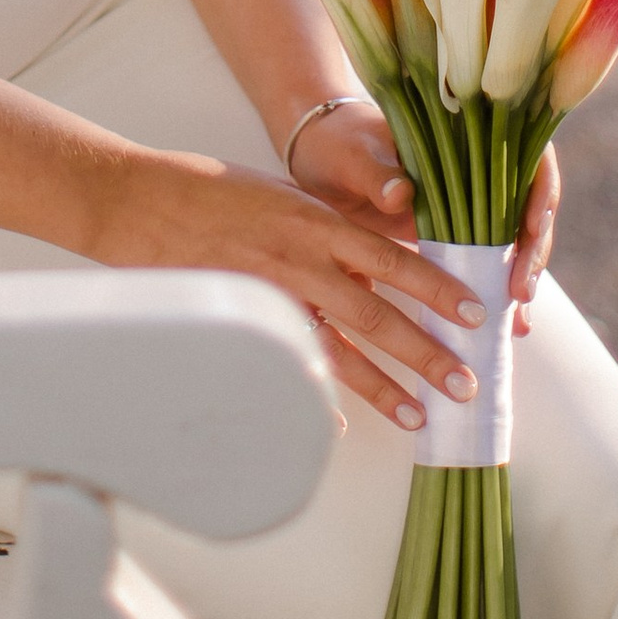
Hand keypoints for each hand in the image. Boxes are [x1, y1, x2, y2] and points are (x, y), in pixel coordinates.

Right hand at [90, 146, 492, 434]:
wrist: (142, 200)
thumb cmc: (213, 191)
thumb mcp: (284, 196)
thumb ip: (329, 228)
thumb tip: (375, 255)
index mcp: (317, 221)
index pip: (392, 258)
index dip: (436, 287)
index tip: (475, 312)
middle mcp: (301, 260)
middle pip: (377, 314)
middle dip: (426, 351)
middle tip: (465, 381)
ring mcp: (271, 296)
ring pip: (341, 351)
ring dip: (385, 387)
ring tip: (420, 416)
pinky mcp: (245, 320)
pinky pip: (290, 367)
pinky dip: (315, 399)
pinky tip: (337, 427)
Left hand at [290, 102, 561, 340]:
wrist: (318, 163)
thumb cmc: (337, 146)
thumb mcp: (352, 156)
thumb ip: (376, 172)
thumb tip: (400, 192)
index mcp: (464, 136)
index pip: (526, 156)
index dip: (539, 191)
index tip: (530, 230)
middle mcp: (477, 169)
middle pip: (528, 206)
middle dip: (532, 248)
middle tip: (520, 290)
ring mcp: (470, 205)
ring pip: (515, 239)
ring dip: (522, 275)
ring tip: (519, 318)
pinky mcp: (456, 236)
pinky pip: (487, 263)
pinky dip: (498, 292)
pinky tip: (509, 327)